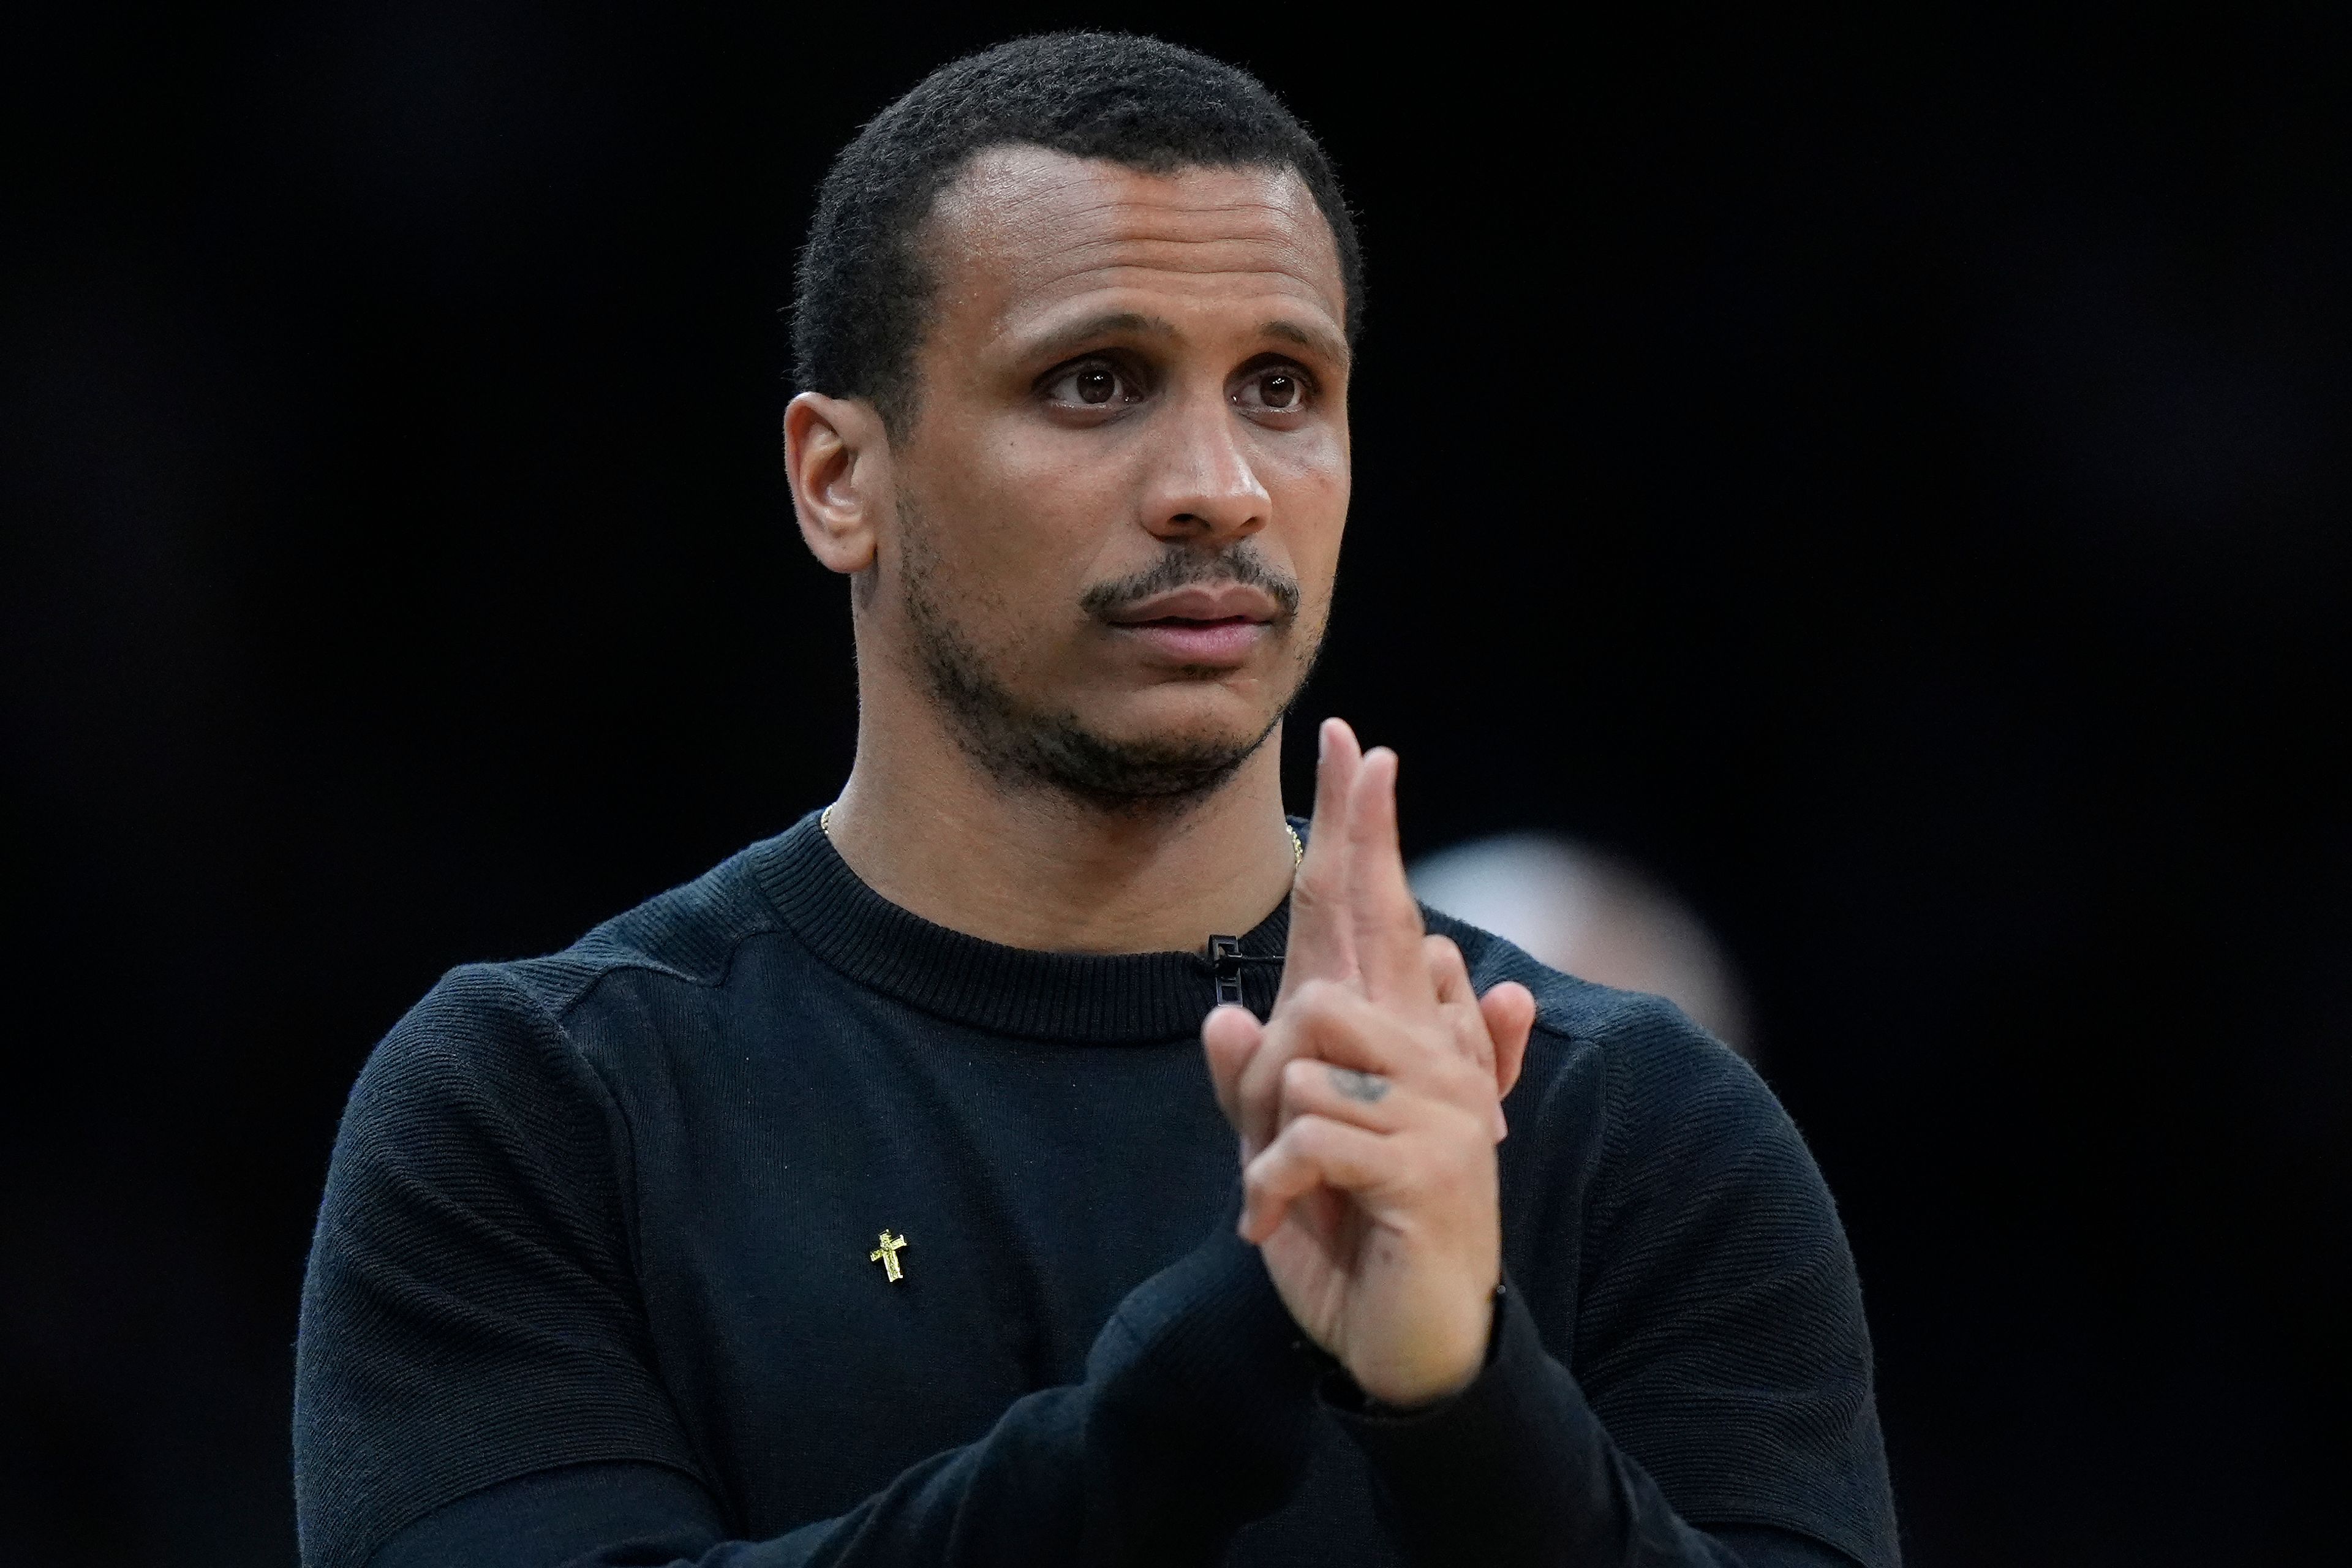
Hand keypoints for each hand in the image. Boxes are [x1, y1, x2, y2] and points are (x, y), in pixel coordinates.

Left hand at [1202, 719, 1535, 1406]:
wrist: (1409, 1338)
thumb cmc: (1351, 1233)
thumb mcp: (1279, 1155)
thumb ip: (1251, 1087)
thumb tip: (1230, 1015)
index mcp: (1395, 1038)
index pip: (1379, 908)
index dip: (1367, 825)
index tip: (1358, 742)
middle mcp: (1428, 1050)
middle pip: (1341, 957)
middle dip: (1276, 1048)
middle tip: (1280, 1154)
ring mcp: (1440, 1102)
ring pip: (1303, 1051)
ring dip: (1267, 1134)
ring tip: (1289, 1191)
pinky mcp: (1429, 1162)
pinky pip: (1308, 1131)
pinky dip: (1271, 1185)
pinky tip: (1279, 1221)